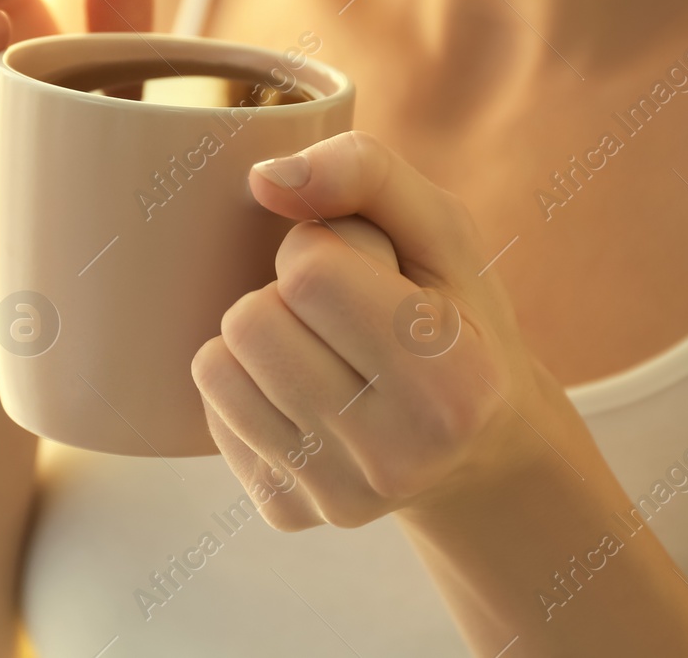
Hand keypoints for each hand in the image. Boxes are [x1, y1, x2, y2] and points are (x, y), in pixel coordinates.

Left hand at [190, 130, 557, 529]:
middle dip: (282, 294)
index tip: (363, 268)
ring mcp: (337, 497)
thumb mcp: (443, 229)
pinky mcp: (287, 513)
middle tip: (340, 314)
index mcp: (452, 382)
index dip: (319, 245)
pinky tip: (305, 394)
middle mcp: (397, 457)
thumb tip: (263, 178)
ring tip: (321, 349)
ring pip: (216, 366)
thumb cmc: (456, 313)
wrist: (476, 446)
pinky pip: (211, 411)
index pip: (308, 272)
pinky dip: (246, 386)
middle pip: (251, 321)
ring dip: (257, 337)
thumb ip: (366, 173)